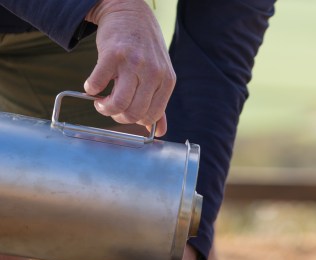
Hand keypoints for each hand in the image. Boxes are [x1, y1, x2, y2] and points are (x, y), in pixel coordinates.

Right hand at [84, 0, 174, 135]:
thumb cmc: (144, 48)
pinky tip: (92, 86)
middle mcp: (153, 73)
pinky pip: (98, 83)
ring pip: (119, 103)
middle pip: (135, 113)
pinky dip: (91, 89)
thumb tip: (159, 132)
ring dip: (104, 108)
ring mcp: (134, 63)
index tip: (125, 113)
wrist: (130, 13)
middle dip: (118, 117)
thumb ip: (159, 103)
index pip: (152, 115)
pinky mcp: (113, 54)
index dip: (136, 120)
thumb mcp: (159, 74)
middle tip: (110, 108)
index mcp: (167, 81)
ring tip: (100, 101)